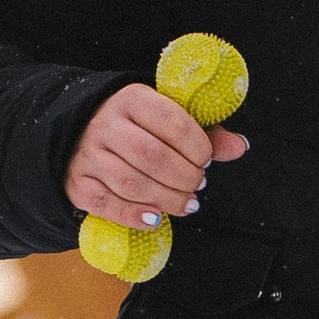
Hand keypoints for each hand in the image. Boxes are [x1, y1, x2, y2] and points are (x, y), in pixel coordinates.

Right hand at [66, 80, 248, 229]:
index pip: (173, 123)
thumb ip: (205, 133)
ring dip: (166, 199)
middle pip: (153, 157)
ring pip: (131, 183)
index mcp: (132, 99)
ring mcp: (88, 155)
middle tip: (198, 186)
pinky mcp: (78, 183)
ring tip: (186, 204)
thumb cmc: (137, 127)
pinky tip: (156, 219)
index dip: (198, 148)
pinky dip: (134, 216)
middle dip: (185, 178)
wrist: (80, 133)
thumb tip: (240, 146)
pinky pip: (107, 204)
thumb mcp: (168, 118)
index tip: (207, 161)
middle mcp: (106, 124)